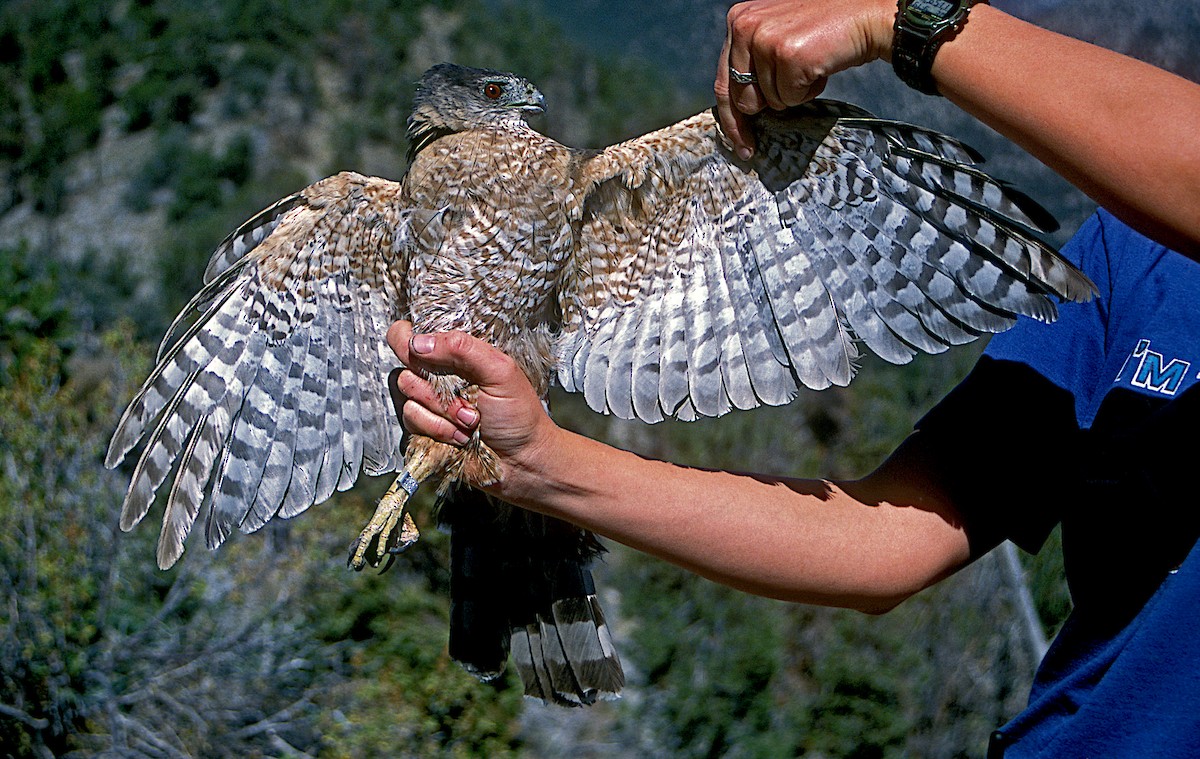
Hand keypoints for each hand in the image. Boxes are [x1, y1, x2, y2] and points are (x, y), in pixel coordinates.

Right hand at [386, 321, 559, 480]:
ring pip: (410, 398)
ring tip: (471, 421)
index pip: (411, 335)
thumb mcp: (500, 371)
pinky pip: (412, 422)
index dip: (408, 342)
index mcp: (455, 354)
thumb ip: (462, 348)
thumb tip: (419, 342)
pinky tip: (461, 436)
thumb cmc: (518, 414)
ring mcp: (430, 403)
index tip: (423, 355)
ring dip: (443, 413)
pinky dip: (439, 430)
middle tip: (468, 398)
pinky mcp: (425, 429)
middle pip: (406, 367)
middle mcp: (438, 376)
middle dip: (437, 387)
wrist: (522, 459)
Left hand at [716, 0, 895, 156]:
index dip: (731, 119)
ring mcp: (765, 40)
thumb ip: (752, 61)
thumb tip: (737, 108)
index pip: (722, 82)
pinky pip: (790, 99)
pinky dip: (808, 92)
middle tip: (790, 96)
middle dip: (765, 108)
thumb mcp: (775, 36)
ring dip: (793, 93)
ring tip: (809, 66)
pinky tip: (818, 68)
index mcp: (738, 20)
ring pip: (768, 101)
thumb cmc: (823, 32)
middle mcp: (744, 26)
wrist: (865, 18)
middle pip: (741, 98)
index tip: (740, 144)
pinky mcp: (787, 54)